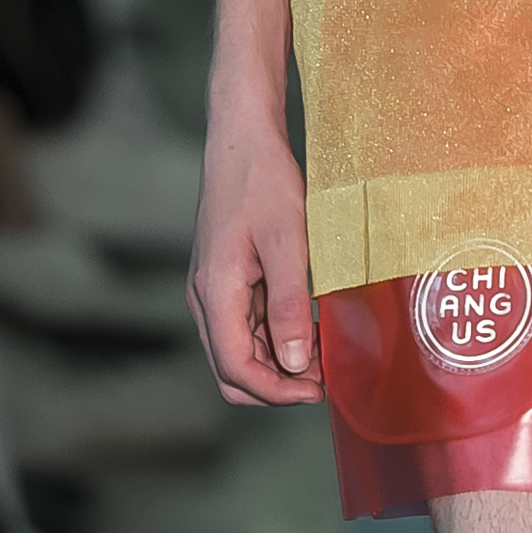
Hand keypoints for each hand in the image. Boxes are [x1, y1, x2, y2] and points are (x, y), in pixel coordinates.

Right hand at [189, 73, 320, 406]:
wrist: (242, 140)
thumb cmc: (264, 183)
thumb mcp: (288, 243)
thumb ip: (289, 305)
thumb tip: (296, 363)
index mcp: (216, 292)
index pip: (235, 369)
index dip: (277, 391)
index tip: (318, 390)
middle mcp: (207, 299)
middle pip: (231, 372)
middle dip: (276, 386)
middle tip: (324, 378)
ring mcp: (214, 293)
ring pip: (239, 354)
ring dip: (278, 363)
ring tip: (324, 351)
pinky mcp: (226, 283)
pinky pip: (246, 329)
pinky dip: (275, 340)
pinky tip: (310, 327)